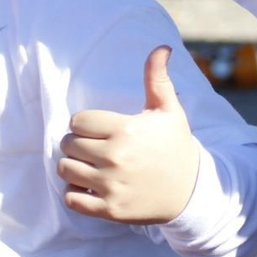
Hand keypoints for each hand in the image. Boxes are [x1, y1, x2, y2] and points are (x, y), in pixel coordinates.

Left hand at [57, 46, 200, 224]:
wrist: (192, 191)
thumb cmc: (176, 146)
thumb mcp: (169, 110)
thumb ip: (157, 78)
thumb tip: (162, 47)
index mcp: (125, 130)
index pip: (78, 121)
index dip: (84, 123)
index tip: (98, 129)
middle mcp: (115, 157)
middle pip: (68, 144)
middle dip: (76, 144)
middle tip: (93, 147)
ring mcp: (111, 185)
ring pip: (65, 170)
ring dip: (73, 167)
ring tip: (89, 166)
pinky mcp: (110, 210)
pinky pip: (71, 199)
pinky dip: (75, 193)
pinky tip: (90, 186)